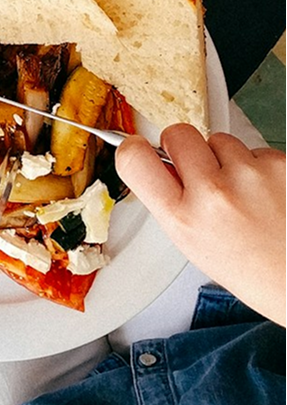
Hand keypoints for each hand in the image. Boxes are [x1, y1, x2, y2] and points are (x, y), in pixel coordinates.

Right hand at [116, 125, 285, 325]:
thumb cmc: (253, 271)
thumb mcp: (194, 244)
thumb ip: (172, 202)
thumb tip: (159, 161)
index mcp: (183, 220)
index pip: (134, 159)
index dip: (133, 148)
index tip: (139, 148)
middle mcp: (213, 194)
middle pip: (178, 133)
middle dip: (185, 147)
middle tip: (201, 170)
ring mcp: (248, 175)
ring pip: (221, 140)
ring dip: (228, 159)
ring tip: (244, 194)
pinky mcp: (279, 165)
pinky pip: (256, 150)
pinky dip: (259, 167)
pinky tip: (268, 195)